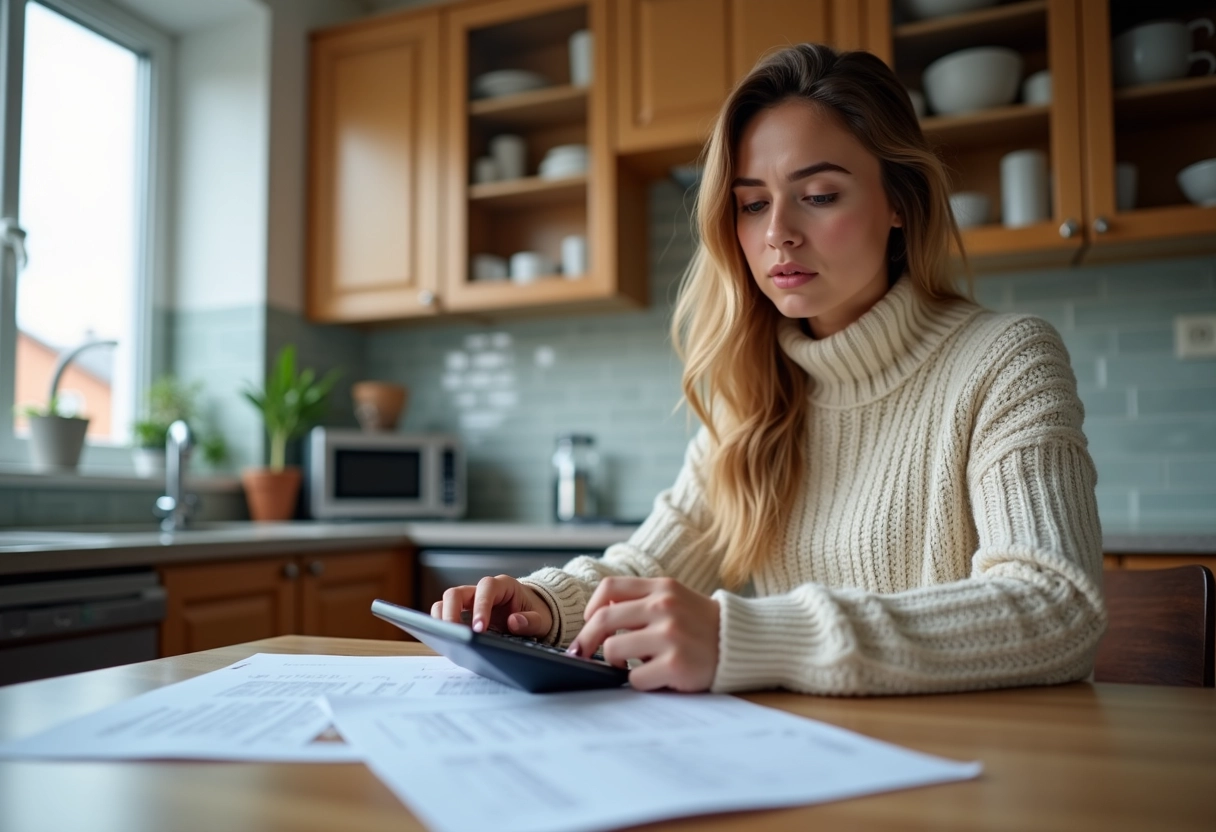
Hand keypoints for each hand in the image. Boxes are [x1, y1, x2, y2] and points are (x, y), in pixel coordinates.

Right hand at [430, 574, 552, 637]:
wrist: (531, 614)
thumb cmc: (534, 613)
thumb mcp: (542, 619)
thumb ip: (531, 621)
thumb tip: (514, 622)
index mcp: (503, 586)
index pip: (486, 588)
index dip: (481, 606)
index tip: (480, 629)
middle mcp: (481, 591)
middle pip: (457, 593)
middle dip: (452, 613)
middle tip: (456, 636)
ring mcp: (469, 602)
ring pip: (446, 602)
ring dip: (442, 619)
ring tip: (447, 639)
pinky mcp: (462, 615)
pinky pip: (445, 615)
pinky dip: (441, 626)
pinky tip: (446, 642)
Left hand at [567, 577, 719, 691]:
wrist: (741, 644)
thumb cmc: (701, 625)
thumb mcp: (676, 599)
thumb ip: (642, 601)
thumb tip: (596, 617)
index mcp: (662, 588)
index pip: (610, 588)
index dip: (592, 607)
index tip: (590, 622)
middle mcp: (664, 607)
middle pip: (603, 620)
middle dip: (586, 640)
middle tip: (583, 653)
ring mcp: (670, 635)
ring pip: (612, 649)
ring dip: (614, 661)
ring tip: (628, 664)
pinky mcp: (675, 664)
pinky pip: (634, 677)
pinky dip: (637, 681)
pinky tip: (652, 677)